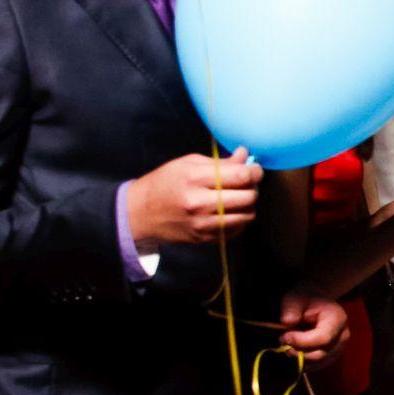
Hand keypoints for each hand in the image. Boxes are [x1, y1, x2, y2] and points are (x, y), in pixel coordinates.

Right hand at [127, 149, 259, 246]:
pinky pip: (237, 229)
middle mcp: (200, 203)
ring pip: (247, 215)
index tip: (254, 169)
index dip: (254, 171)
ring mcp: (203, 224)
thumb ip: (220, 162)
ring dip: (248, 205)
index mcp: (195, 179)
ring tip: (239, 197)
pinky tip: (230, 211)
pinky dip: (239, 219)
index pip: (240, 176)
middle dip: (253, 187)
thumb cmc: (164, 183)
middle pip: (248, 197)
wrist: (140, 213)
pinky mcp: (204, 238)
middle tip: (247, 183)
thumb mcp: (187, 163)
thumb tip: (245, 156)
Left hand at [277, 288, 349, 363]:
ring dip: (298, 358)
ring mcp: (338, 349)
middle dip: (297, 351)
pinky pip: (315, 367)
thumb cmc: (305, 299)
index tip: (284, 335)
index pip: (323, 338)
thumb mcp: (296, 298)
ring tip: (288, 344)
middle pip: (319, 354)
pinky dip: (301, 363)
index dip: (301, 341)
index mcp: (338, 319)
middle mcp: (342, 336)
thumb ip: (291, 308)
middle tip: (282, 340)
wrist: (315, 303)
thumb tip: (287, 322)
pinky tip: (293, 350)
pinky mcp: (330, 357)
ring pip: (316, 363)